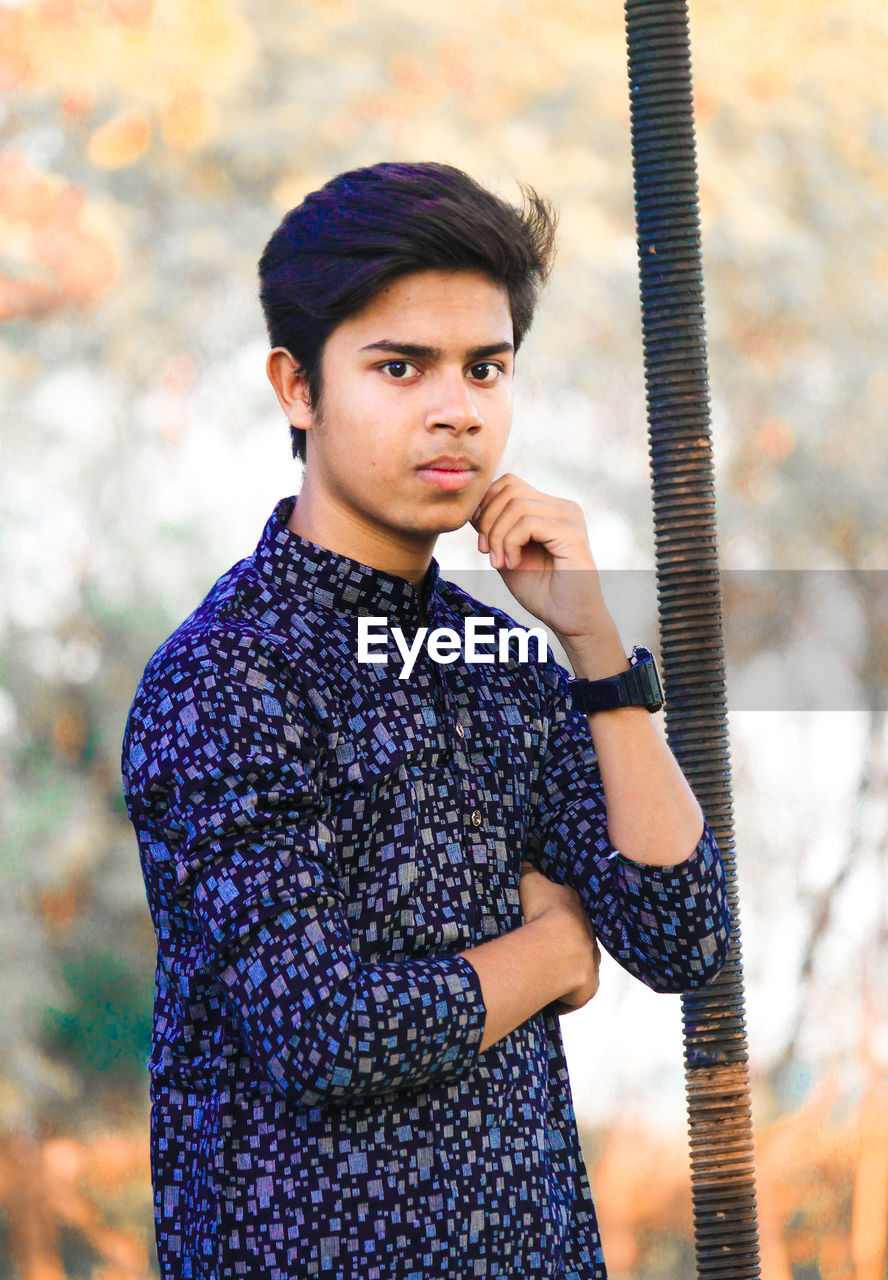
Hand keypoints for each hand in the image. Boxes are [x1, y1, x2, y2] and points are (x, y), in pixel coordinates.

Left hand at [468, 473, 614, 647]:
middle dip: (488, 521)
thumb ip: (494, 530)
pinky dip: (510, 543)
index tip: (483, 543)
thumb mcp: (507, 554)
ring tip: (500, 563)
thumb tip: (472, 508)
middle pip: (509, 489)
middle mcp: (563, 508)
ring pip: (516, 504)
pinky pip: (528, 523)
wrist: (570, 620)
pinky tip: (513, 564)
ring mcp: (570, 518)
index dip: (485, 508)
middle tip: (488, 553)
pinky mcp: (572, 534)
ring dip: (498, 535)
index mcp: (549, 508)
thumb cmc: (541, 591)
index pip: (508, 484)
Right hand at [519, 860, 600, 1013]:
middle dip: (562, 942)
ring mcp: (591, 959)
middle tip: (540, 949)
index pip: (568, 906)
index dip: (556, 913)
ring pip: (578, 963)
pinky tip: (550, 997)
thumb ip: (528, 869)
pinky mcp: (588, 985)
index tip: (544, 919)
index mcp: (575, 905)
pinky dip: (564, 996)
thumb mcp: (531, 881)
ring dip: (565, 968)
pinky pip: (575, 993)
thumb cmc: (543, 912)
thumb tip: (525, 861)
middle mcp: (588, 932)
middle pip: (576, 936)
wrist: (556, 945)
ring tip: (543, 973)